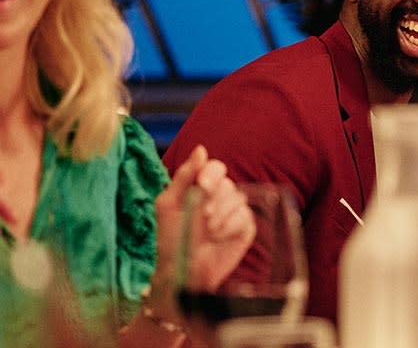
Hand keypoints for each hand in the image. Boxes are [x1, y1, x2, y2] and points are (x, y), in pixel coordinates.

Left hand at [153, 145, 254, 292]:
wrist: (182, 272)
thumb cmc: (171, 239)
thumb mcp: (168, 204)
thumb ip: (183, 176)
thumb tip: (201, 149)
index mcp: (201, 187)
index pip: (215, 168)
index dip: (211, 174)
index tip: (203, 186)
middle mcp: (220, 196)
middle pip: (228, 184)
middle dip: (214, 199)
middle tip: (203, 216)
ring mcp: (234, 212)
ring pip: (238, 199)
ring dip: (220, 215)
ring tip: (207, 230)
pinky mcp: (245, 227)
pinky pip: (245, 217)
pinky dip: (230, 227)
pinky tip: (219, 237)